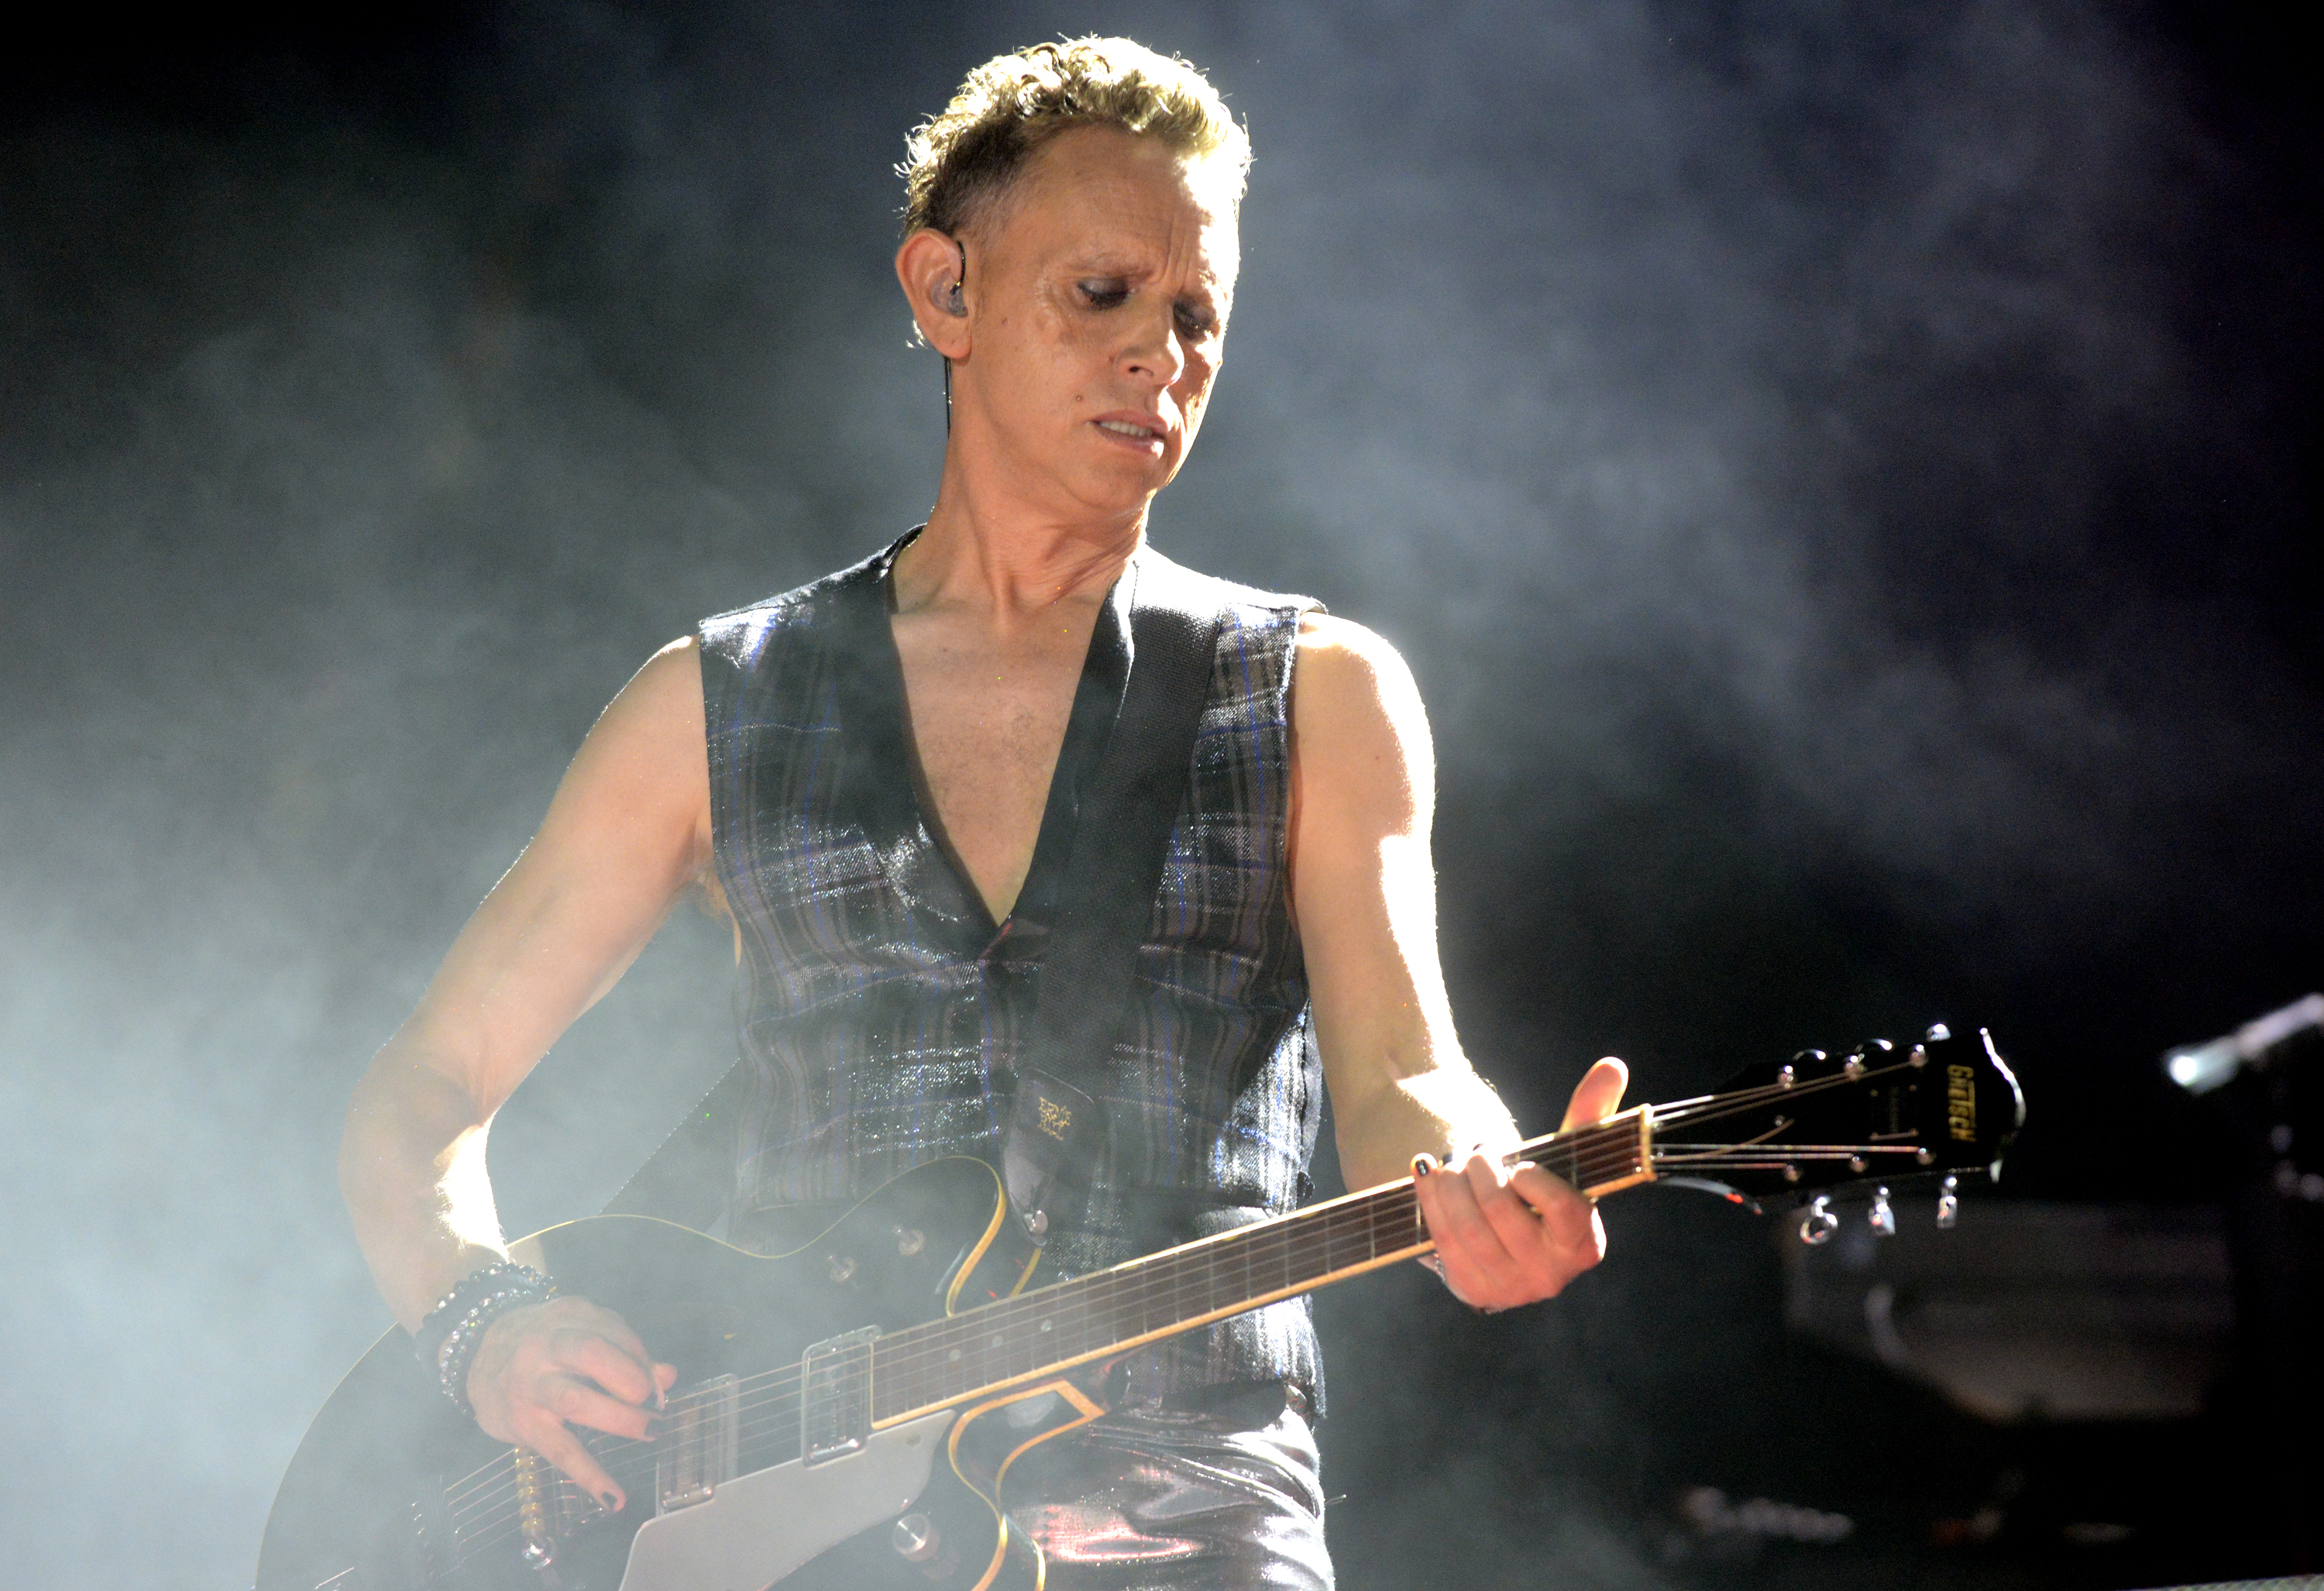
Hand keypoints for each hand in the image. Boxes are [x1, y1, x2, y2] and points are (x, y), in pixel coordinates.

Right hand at [464, 1294, 677, 1510]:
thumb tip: (668, 1376)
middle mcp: (545, 1346)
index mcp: (568, 1316)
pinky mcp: (522, 1423)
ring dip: (621, 1418)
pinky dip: (589, 1476)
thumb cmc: (544, 1344)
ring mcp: (531, 1386)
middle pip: (591, 1354)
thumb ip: (625, 1350)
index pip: (614, 1332)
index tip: (657, 1382)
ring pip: (576, 1401)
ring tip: (651, 1431)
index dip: (642, 1358)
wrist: (476, 1357)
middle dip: (631, 1378)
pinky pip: (559, 1451)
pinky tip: (614, 1497)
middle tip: (653, 1401)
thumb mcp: (581, 1331)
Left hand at [1411, 1056, 1627, 1311]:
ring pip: (1466, 1224)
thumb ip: (1589, 1114)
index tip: (1517, 1162)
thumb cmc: (1540, 1188)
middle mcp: (1551, 1276)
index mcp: (1584, 1244)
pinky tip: (1428, 1174)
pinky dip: (1430, 1199)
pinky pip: (1441, 1238)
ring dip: (1451, 1182)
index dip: (1533, 1178)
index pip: (1563, 1208)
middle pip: (1500, 1209)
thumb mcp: (1564, 1156)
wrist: (1502, 1236)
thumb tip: (1614, 1066)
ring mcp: (1509, 1289)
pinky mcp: (1471, 1290)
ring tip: (1452, 1163)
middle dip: (1480, 1168)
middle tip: (1475, 1151)